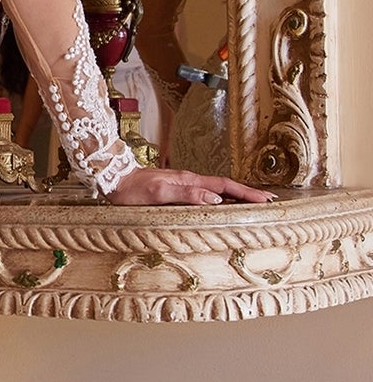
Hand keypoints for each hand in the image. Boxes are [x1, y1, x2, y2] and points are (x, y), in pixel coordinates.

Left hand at [108, 166, 273, 206]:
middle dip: (248, 193)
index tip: (266, 199)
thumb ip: (186, 194)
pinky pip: (205, 193)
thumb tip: (214, 198)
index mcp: (190, 181)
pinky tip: (222, 202)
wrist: (114, 179)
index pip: (225, 186)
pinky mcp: (177, 189)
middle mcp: (190, 181)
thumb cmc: (133, 190)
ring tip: (252, 203)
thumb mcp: (158, 193)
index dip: (246, 193)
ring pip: (217, 189)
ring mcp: (184, 184)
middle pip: (226, 186)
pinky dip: (220, 197)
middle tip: (268, 201)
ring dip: (236, 195)